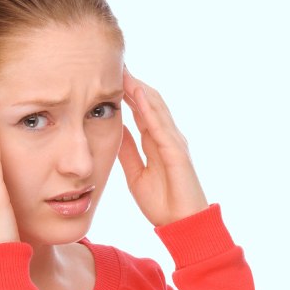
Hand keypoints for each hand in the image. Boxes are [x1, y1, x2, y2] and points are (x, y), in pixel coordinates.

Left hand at [118, 67, 208, 226]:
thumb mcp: (135, 174)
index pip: (140, 110)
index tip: (108, 77)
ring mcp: (174, 142)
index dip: (126, 93)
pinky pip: (161, 125)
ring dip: (139, 88)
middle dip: (132, 83)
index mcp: (157, 142)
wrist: (181, 225)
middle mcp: (168, 137)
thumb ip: (127, 152)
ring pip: (156, 107)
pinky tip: (138, 94)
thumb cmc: (163, 203)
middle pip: (149, 102)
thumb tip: (115, 132)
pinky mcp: (177, 152)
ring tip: (123, 70)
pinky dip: (149, 108)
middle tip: (114, 64)